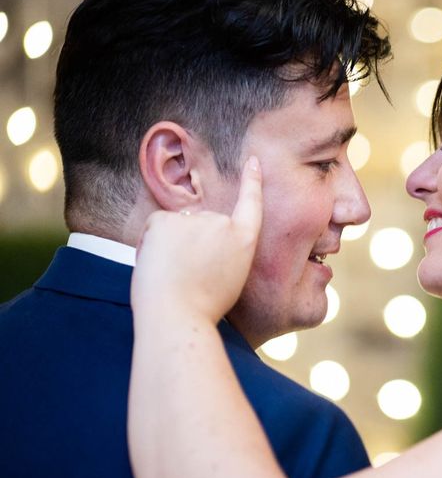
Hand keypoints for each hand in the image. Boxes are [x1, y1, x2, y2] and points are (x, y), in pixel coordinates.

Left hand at [131, 157, 262, 323]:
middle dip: (191, 243)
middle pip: (202, 224)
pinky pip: (157, 226)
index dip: (252, 181)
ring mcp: (195, 220)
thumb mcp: (230, 277)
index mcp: (244, 240)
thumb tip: (197, 234)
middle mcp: (223, 224)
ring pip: (178, 227)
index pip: (251, 203)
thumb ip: (222, 250)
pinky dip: (152, 243)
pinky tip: (158, 263)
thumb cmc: (203, 307)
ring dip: (172, 245)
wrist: (178, 316)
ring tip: (173, 275)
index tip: (253, 161)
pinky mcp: (166, 220)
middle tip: (189, 277)